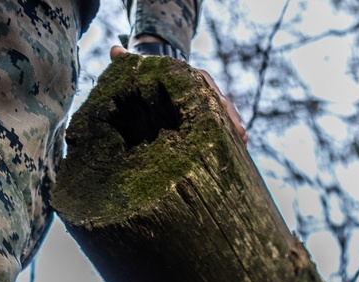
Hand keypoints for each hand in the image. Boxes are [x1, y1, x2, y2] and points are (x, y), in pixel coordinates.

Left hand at [110, 43, 247, 143]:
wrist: (162, 82)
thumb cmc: (152, 78)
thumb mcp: (141, 70)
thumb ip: (130, 62)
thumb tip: (115, 51)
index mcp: (192, 79)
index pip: (206, 86)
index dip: (215, 98)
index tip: (222, 106)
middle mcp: (205, 91)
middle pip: (222, 105)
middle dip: (232, 119)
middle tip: (241, 134)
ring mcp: (209, 108)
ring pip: (227, 118)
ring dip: (235, 131)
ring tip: (243, 144)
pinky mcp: (210, 122)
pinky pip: (223, 130)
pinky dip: (230, 140)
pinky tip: (238, 153)